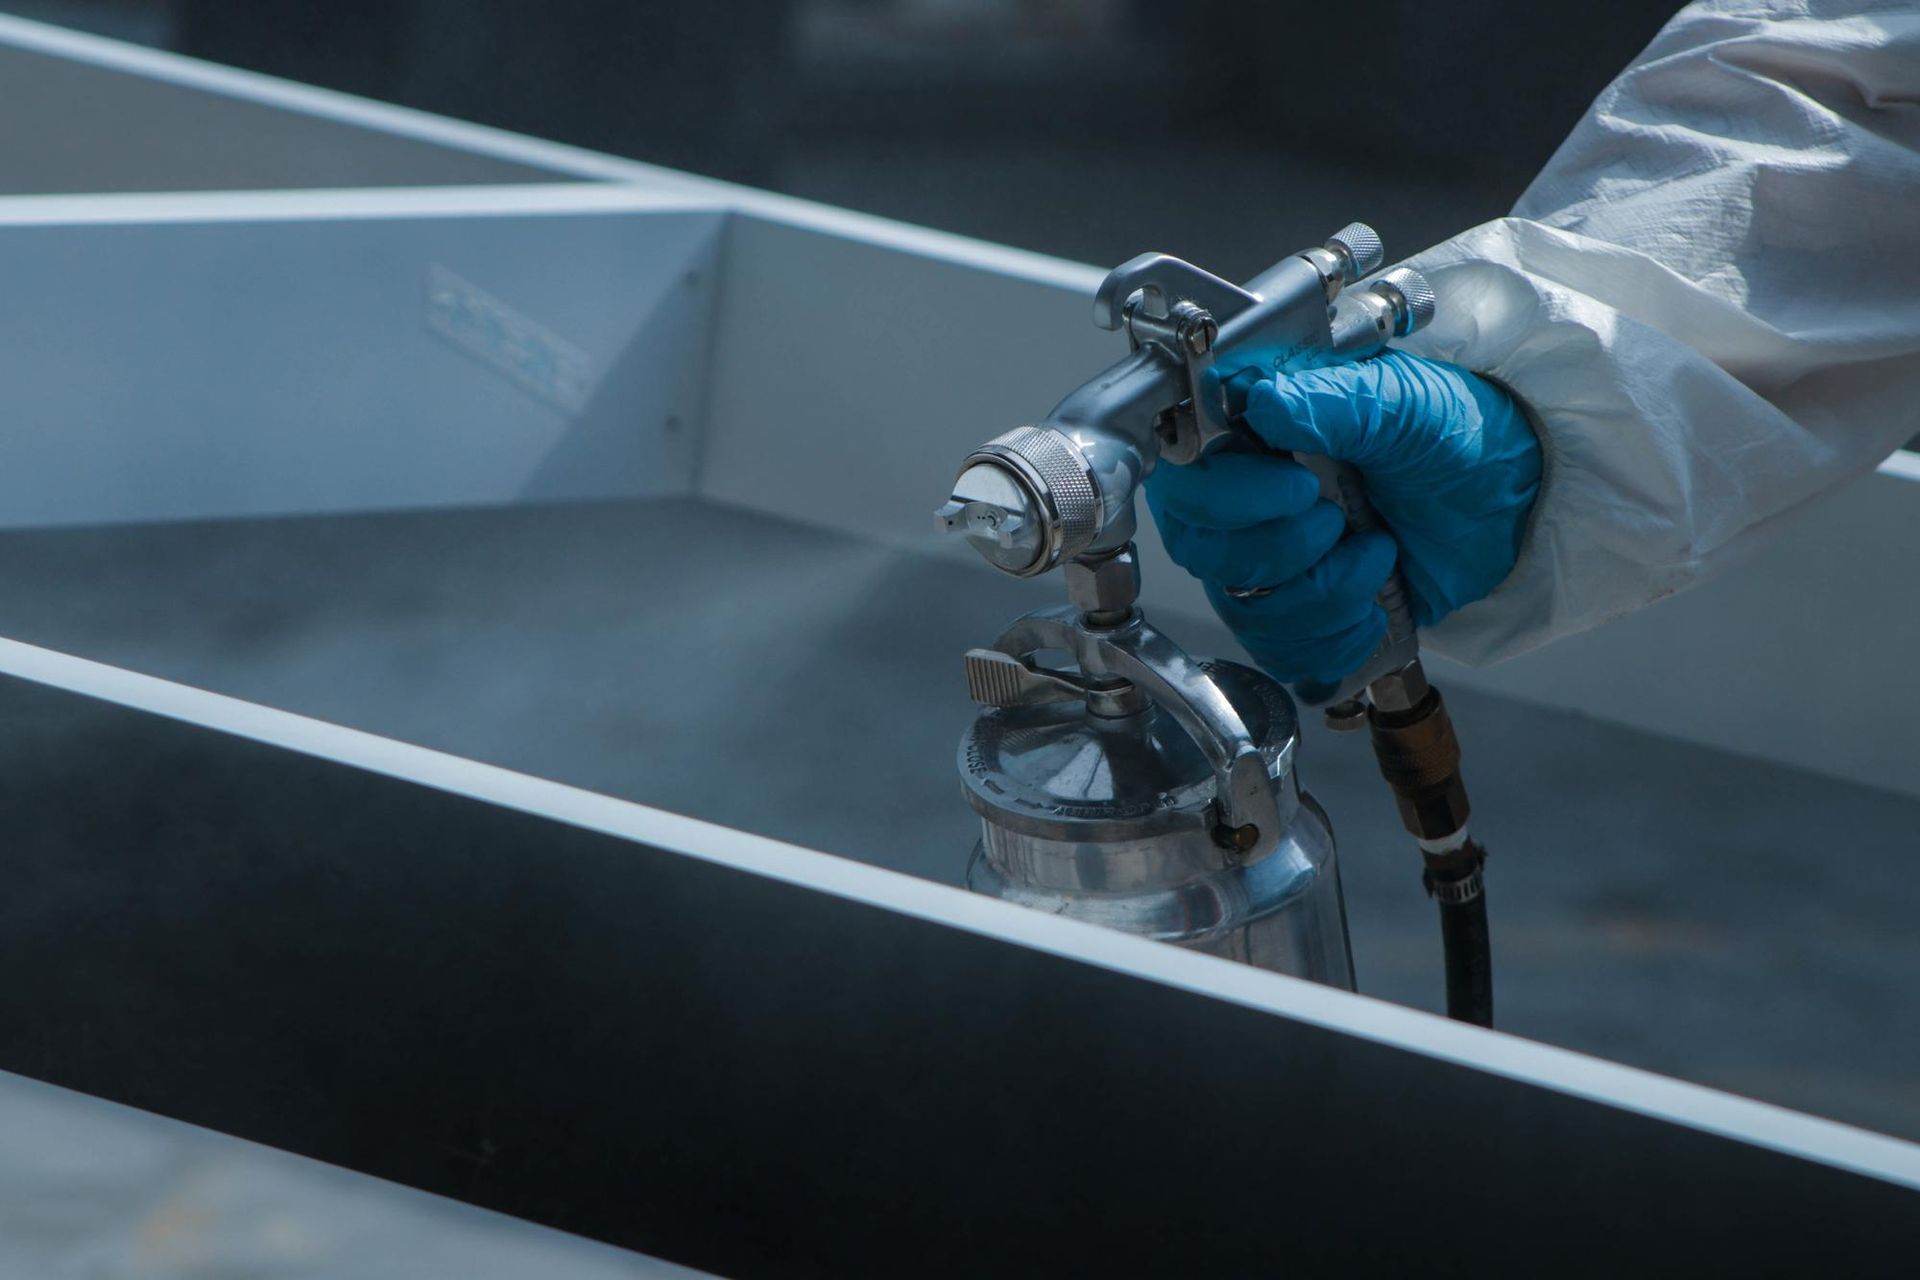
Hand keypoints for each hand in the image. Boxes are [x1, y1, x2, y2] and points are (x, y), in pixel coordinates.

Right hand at [1146, 350, 1540, 696]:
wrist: (1511, 497)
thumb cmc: (1453, 431)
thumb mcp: (1401, 401)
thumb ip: (1331, 400)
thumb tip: (1263, 402)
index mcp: (1254, 438)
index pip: (1186, 481)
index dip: (1229, 498)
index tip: (1300, 486)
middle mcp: (1247, 503)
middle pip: (1206, 554)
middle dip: (1283, 552)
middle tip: (1341, 523)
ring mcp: (1271, 562)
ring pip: (1245, 609)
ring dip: (1320, 596)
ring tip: (1376, 557)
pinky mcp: (1302, 612)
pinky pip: (1282, 652)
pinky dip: (1334, 638)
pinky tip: (1372, 606)